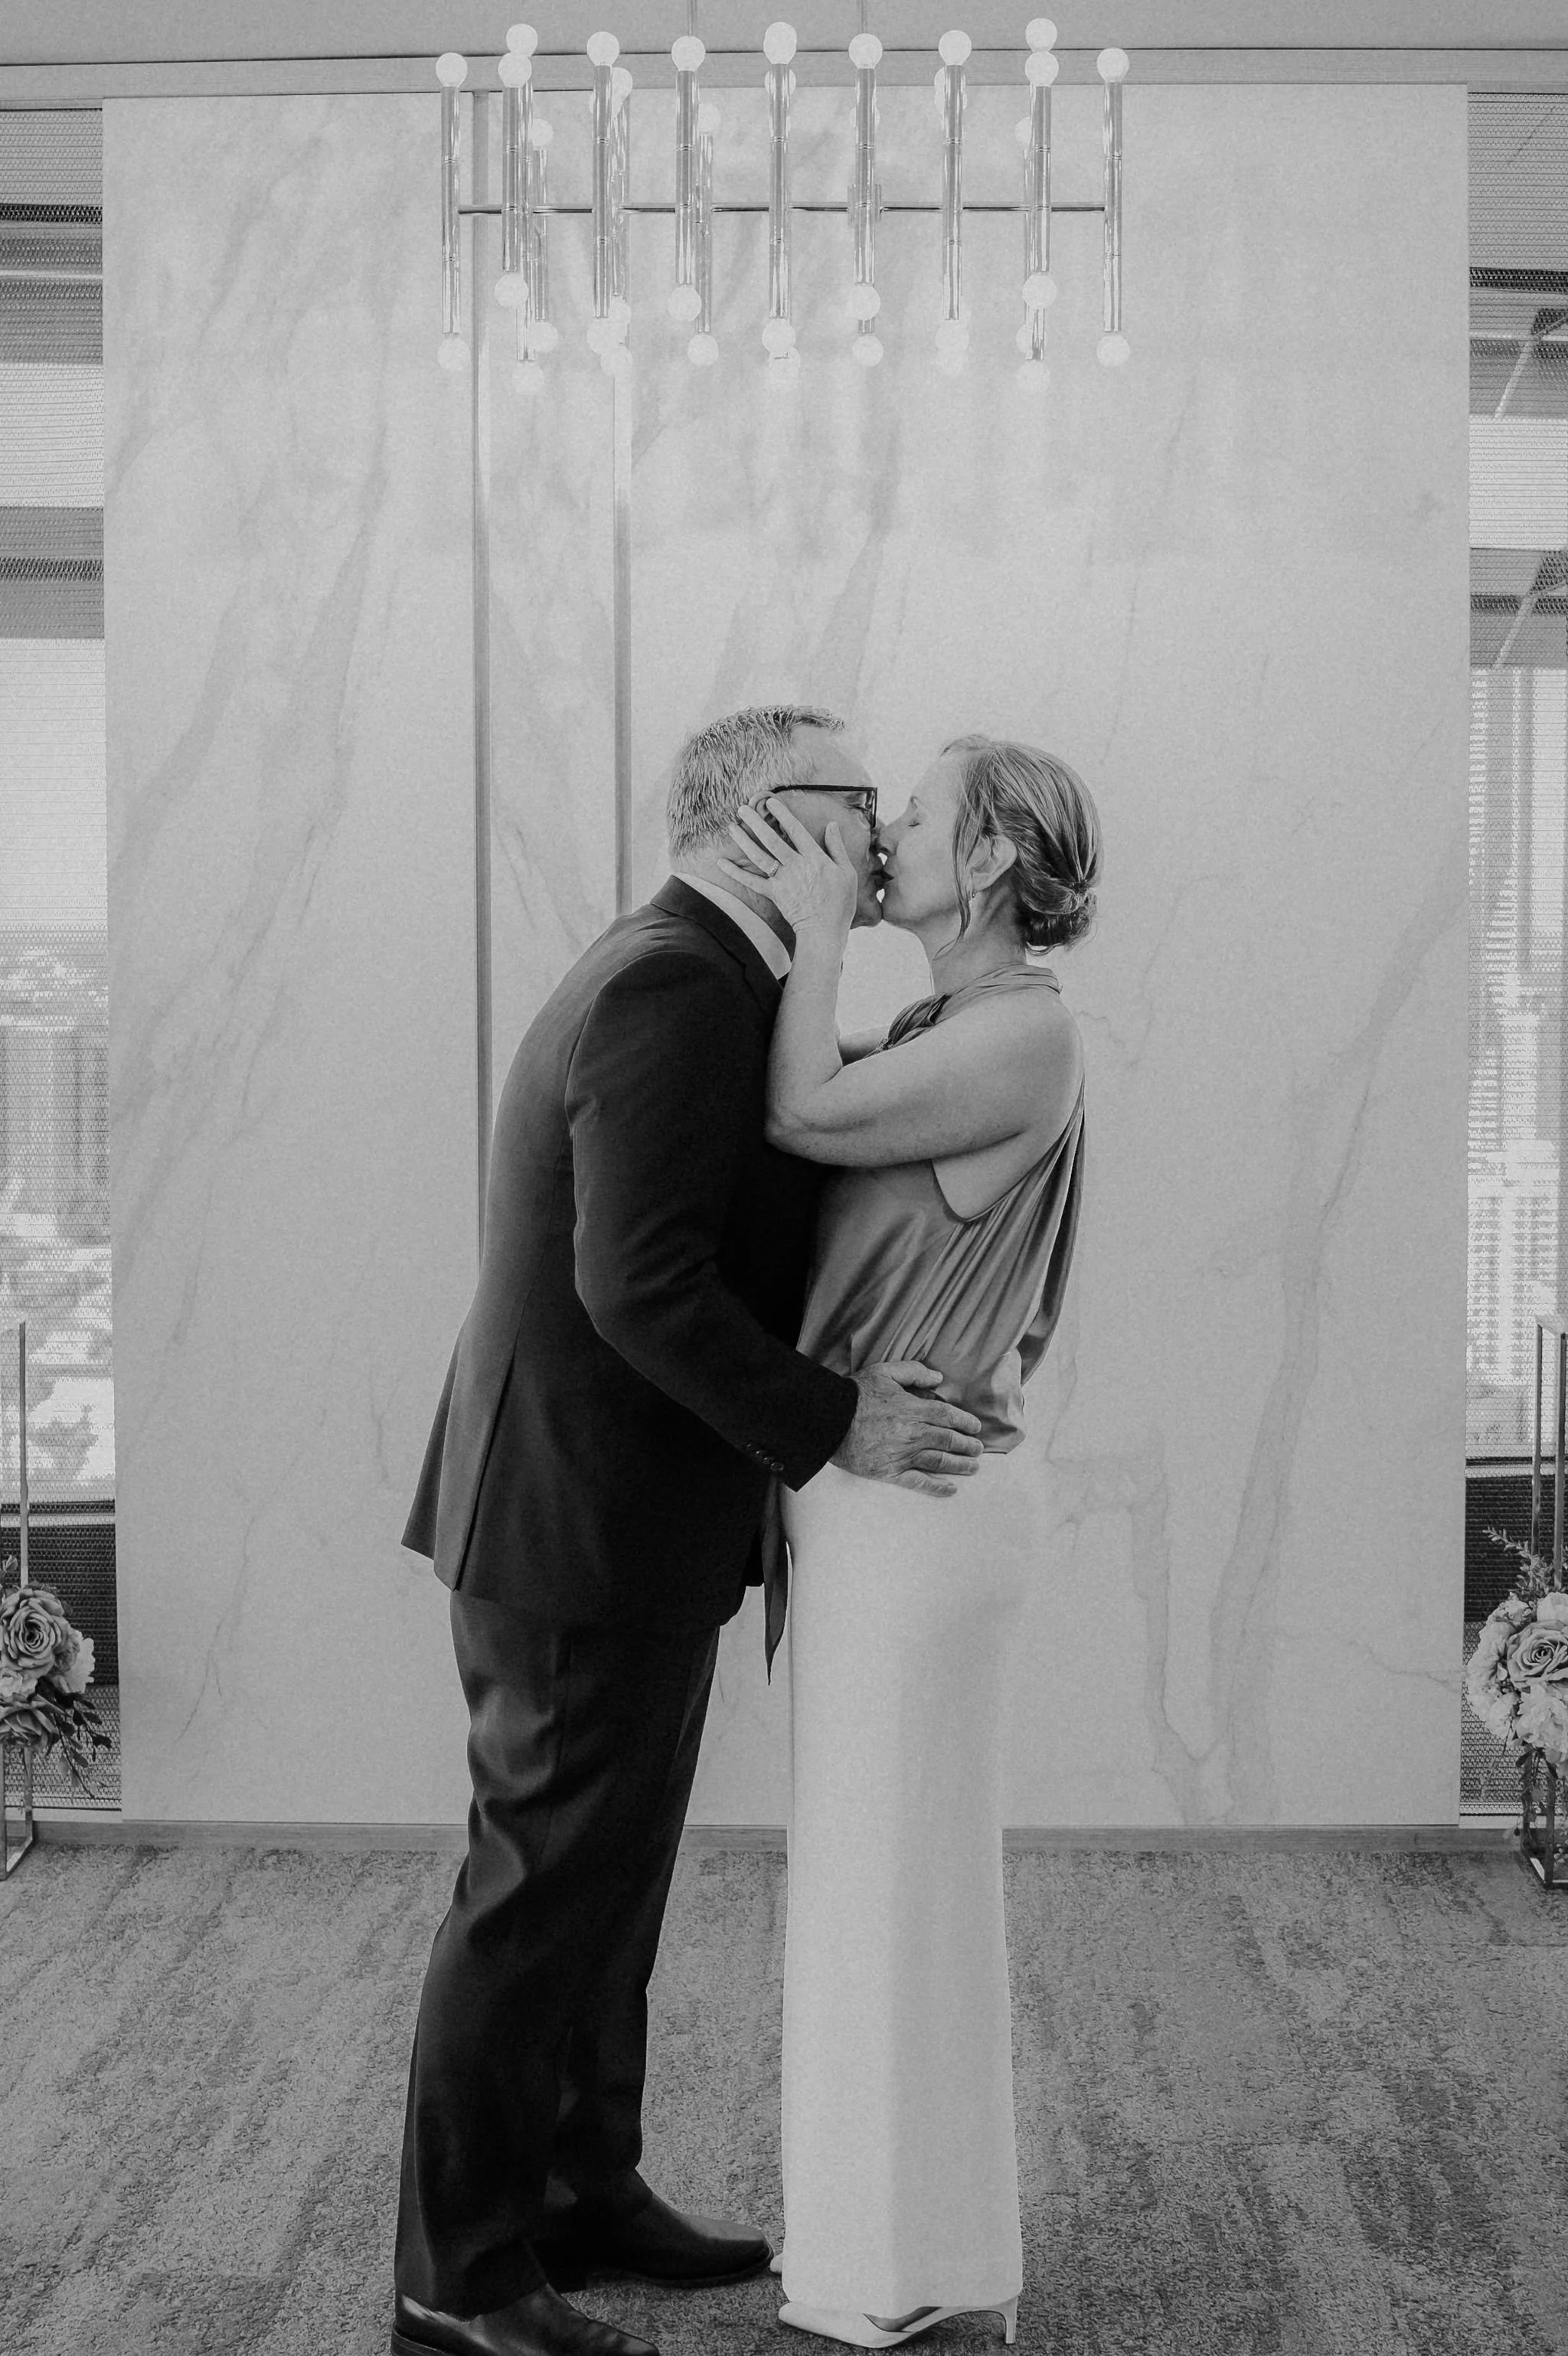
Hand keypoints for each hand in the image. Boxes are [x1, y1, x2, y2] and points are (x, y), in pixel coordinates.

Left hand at [714, 798, 858, 939]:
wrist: (825, 931)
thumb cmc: (840, 903)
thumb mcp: (847, 872)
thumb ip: (837, 847)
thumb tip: (832, 825)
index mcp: (815, 858)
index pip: (796, 830)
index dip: (782, 814)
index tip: (771, 802)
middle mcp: (796, 866)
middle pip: (772, 839)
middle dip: (756, 822)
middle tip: (742, 808)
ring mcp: (783, 880)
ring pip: (759, 856)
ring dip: (743, 840)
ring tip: (731, 826)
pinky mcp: (774, 895)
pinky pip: (751, 882)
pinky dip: (735, 873)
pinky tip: (721, 862)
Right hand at [832, 1362, 985, 1496]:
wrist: (828, 1421)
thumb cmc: (856, 1395)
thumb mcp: (884, 1372)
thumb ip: (914, 1372)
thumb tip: (938, 1378)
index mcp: (913, 1409)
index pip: (948, 1416)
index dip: (965, 1422)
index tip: (975, 1427)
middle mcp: (912, 1433)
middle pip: (948, 1440)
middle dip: (967, 1445)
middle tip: (978, 1449)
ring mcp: (902, 1455)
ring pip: (939, 1461)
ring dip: (959, 1465)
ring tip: (973, 1467)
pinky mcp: (889, 1472)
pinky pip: (918, 1482)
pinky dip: (936, 1487)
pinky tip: (950, 1489)